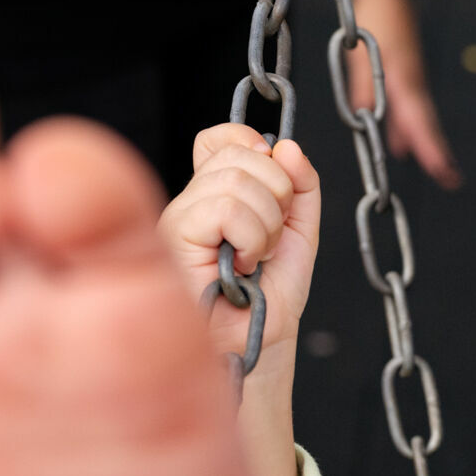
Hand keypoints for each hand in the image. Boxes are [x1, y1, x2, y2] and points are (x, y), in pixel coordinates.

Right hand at [157, 124, 321, 357]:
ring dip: (267, 224)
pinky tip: (241, 265)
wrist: (261, 337)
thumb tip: (287, 146)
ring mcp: (180, 215)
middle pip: (239, 154)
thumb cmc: (271, 292)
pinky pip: (227, 208)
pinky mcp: (175, 235)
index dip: (255, 146)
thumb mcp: (299, 228)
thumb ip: (301, 184)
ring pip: (236, 179)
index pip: (222, 137)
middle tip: (270, 238)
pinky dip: (251, 238)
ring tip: (256, 256)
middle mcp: (193, 199)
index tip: (279, 183)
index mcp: (217, 192)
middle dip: (278, 195)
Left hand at [345, 0, 460, 187]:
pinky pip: (408, 106)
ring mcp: (409, 77)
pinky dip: (406, 126)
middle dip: (436, 153)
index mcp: (403, 78)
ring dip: (423, 142)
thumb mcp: (359, 51)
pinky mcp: (404, 71)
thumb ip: (361, 84)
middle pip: (425, 124)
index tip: (442, 171)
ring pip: (418, 117)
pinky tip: (398, 141)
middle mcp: (411, 81)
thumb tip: (363, 117)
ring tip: (433, 168)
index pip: (418, 121)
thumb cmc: (372, 13)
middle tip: (450, 179)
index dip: (429, 148)